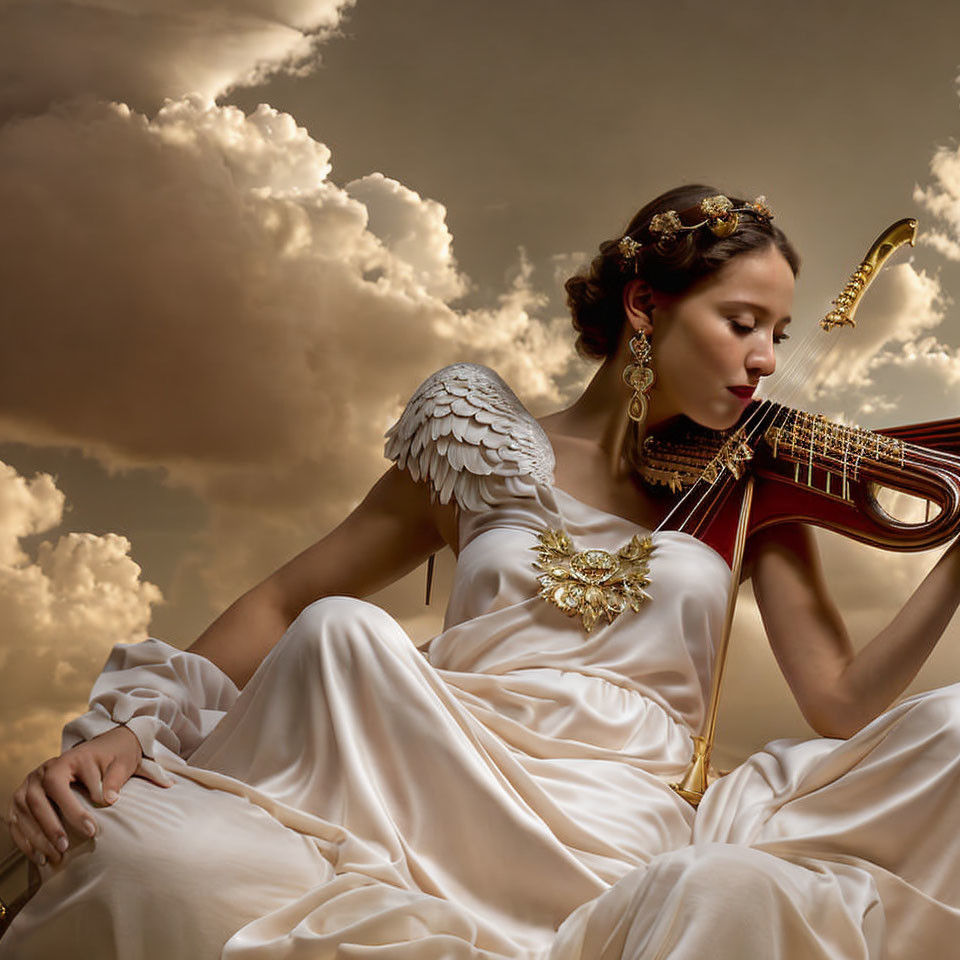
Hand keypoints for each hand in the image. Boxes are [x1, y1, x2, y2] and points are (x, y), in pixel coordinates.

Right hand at [5, 725, 148, 866]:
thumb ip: (114, 779)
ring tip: (54, 857)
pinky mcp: (21, 800)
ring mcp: (28, 785)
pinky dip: (25, 841)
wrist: (97, 753)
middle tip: (65, 848)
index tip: (91, 831)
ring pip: (25, 813)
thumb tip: (110, 799)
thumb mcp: (119, 763)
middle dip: (50, 827)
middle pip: (37, 801)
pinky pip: (16, 822)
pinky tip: (39, 857)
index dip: (74, 811)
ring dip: (37, 838)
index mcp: (64, 760)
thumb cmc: (109, 760)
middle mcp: (42, 772)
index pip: (59, 786)